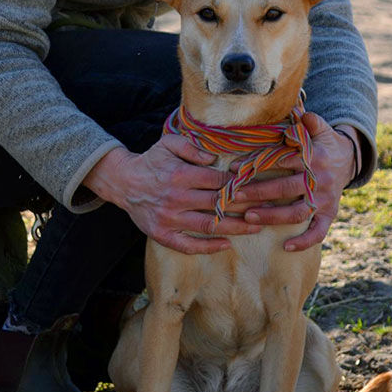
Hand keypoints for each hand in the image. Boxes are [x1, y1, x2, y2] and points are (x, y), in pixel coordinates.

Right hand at [82, 135, 262, 254]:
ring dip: (235, 228)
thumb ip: (192, 148)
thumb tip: (214, 158)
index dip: (238, 184)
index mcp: (180, 175)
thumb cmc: (151, 161)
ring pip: (208, 226)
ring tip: (256, 227)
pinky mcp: (162, 235)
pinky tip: (226, 245)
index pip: (217, 181)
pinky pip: (188, 245)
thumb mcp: (169, 143)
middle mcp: (176, 198)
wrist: (123, 182)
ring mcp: (169, 219)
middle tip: (267, 208)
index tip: (256, 186)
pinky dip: (208, 247)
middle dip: (245, 206)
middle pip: (217, 205)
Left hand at [236, 112, 358, 251]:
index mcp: (312, 157)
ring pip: (297, 213)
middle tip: (234, 196)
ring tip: (248, 218)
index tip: (234, 169)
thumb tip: (299, 112)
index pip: (280, 161)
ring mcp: (325, 199)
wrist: (349, 158)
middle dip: (257, 193)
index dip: (257, 164)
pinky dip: (304, 241)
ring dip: (272, 217)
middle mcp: (318, 180)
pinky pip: (319, 232)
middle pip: (285, 188)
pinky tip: (286, 247)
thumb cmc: (323, 142)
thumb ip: (309, 121)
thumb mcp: (320, 127)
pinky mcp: (330, 214)